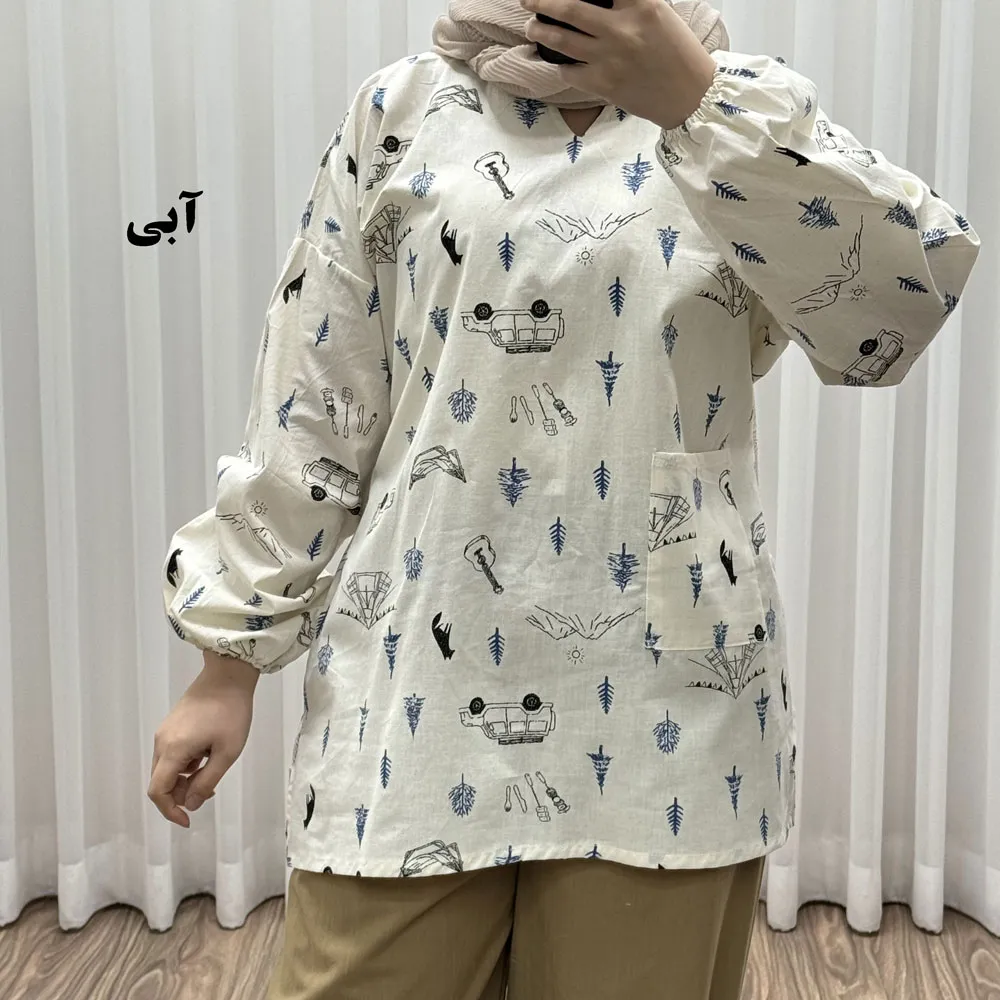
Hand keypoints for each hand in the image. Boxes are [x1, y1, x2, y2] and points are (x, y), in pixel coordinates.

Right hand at [147, 655, 257, 826]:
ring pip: (167, 768)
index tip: (188, 820)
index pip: (157, 791)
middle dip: (180, 795)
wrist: (228, 675)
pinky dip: (186, 764)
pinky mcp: (173, 725)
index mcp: (173, 750)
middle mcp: (162, 742)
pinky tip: (207, 755)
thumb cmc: (231, 712)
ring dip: (185, 779)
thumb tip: (191, 805)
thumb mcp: (227, 752)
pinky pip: (173, 753)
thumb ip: (207, 781)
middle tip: (209, 791)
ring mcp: (166, 732)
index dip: (169, 811)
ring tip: (213, 770)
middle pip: (161, 781)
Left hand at [521, 0, 717, 129]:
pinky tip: (559, 61)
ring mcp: (609, 58)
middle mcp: (621, 29)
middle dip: (542, 2)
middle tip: (527, 0)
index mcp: (642, 5)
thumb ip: (632, 4)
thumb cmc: (679, 54)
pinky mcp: (603, 85)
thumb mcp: (661, 15)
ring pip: (562, 41)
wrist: (691, 96)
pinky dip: (560, 65)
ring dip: (541, 32)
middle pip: (570, 9)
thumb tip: (601, 0)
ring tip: (532, 27)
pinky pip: (569, 72)